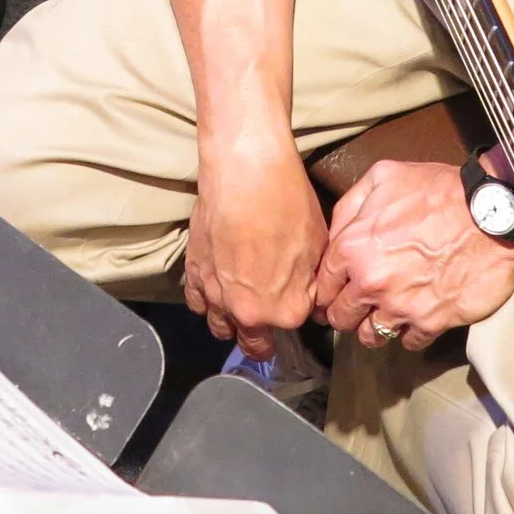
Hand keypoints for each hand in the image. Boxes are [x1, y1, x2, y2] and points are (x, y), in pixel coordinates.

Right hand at [183, 135, 327, 359]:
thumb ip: (311, 280)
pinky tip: (216, 292)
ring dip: (233, 325)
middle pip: (256, 341)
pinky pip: (198, 304)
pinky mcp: (194, 274)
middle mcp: (249, 312)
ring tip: (241, 315)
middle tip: (269, 329)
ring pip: (222, 328)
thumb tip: (309, 294)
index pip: (297, 322)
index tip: (299, 297)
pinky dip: (207, 302)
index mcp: (286, 309)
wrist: (246, 172)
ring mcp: (217, 296)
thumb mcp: (318, 244)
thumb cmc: (288, 202)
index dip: (300, 307)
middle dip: (264, 338)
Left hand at [314, 160, 513, 352]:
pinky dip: (409, 334)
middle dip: (345, 315)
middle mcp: (370, 283)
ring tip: (383, 317)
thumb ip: (350, 206)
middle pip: (341, 317)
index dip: (325, 292)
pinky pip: (409, 342)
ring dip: (374, 329)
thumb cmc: (437, 190)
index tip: (332, 296)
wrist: (490, 213)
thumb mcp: (383, 177)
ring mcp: (400, 306)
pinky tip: (414, 319)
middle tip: (356, 310)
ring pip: (371, 336)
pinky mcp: (431, 322)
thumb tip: (336, 233)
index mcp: (352, 248)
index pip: (322, 286)